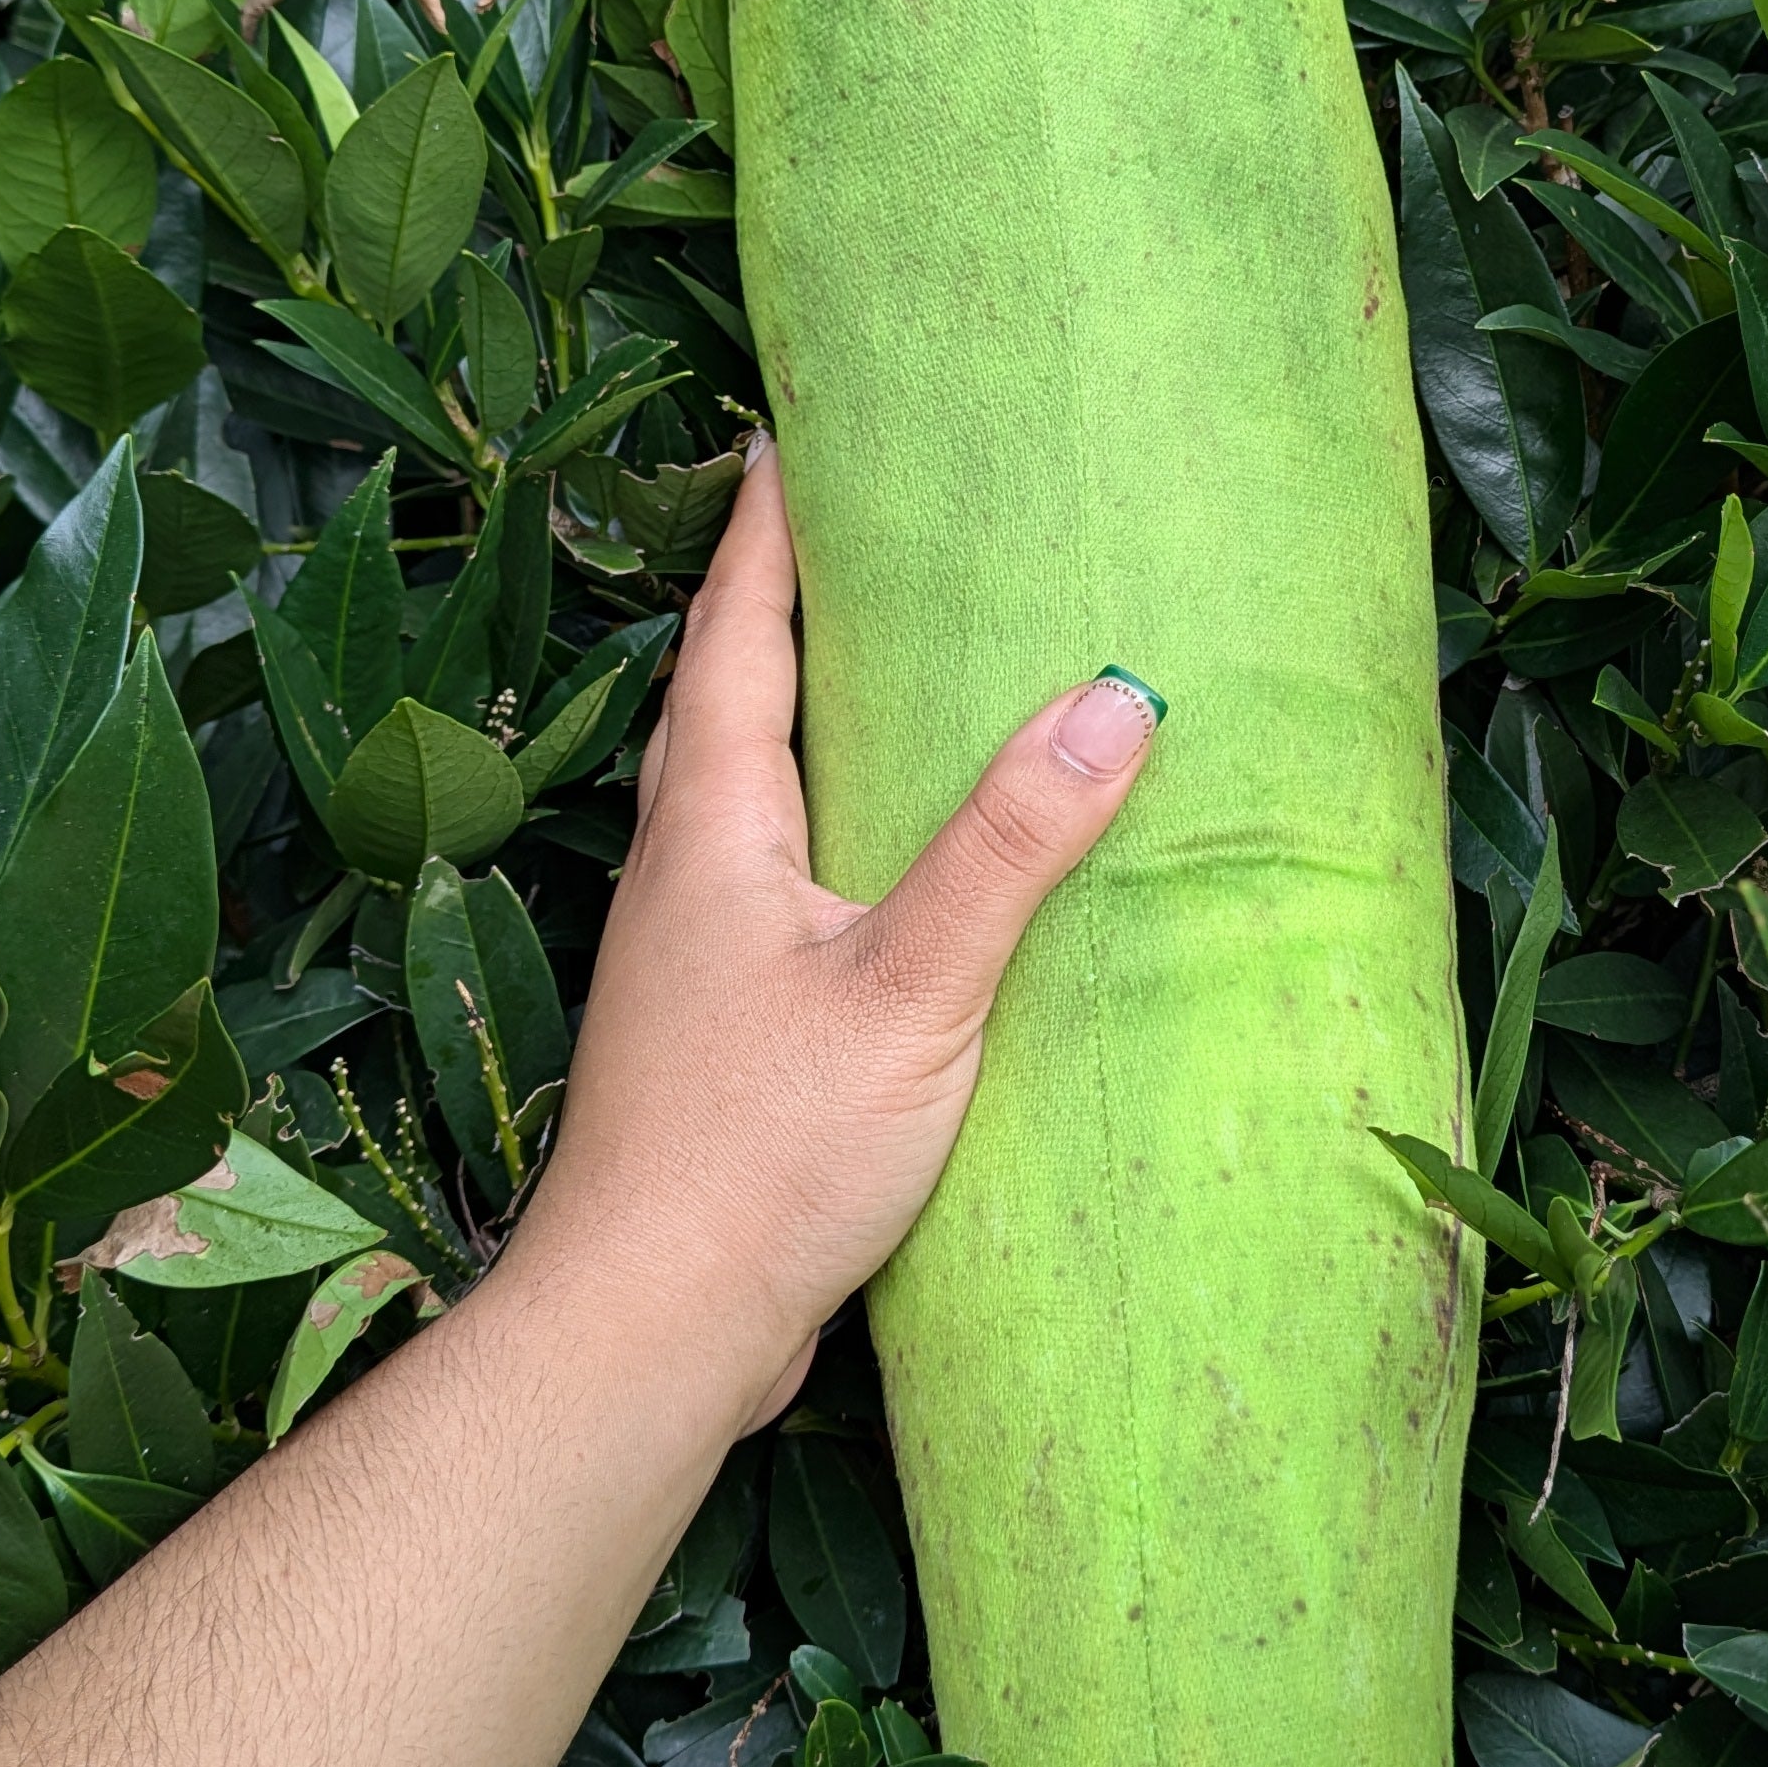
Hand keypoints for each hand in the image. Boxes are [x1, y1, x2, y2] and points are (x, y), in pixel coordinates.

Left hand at [509, 441, 1158, 1426]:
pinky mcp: (718, 1036)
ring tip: (875, 676)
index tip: (786, 435)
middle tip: (846, 530)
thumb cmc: (759, 1152)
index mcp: (712, 829)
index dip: (765, 533)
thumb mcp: (913, 988)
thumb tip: (1117, 699)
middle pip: (726, 702)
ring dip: (796, 724)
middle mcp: (681, 874)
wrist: (650, 1331)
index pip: (739, 636)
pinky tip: (882, 873)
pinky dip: (820, 836)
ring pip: (742, 800)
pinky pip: (769, 889)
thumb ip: (1011, 848)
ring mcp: (690, 959)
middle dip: (779, 609)